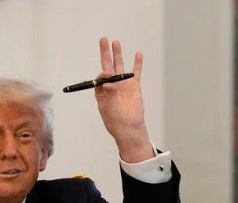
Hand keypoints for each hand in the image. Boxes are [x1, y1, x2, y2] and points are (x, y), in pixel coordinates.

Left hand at [95, 36, 153, 162]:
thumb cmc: (115, 121)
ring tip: (116, 42)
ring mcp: (123, 85)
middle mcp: (111, 85)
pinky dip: (137, 64)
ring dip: (118, 54)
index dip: (102, 74)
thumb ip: (108, 92)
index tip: (106, 74)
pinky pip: (136, 73)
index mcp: (102, 91)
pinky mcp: (134, 87)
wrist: (129, 128)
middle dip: (105, 52)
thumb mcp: (108, 107)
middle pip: (108, 65)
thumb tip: (107, 79)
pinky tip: (138, 54)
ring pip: (120, 66)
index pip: (100, 77)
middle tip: (103, 39)